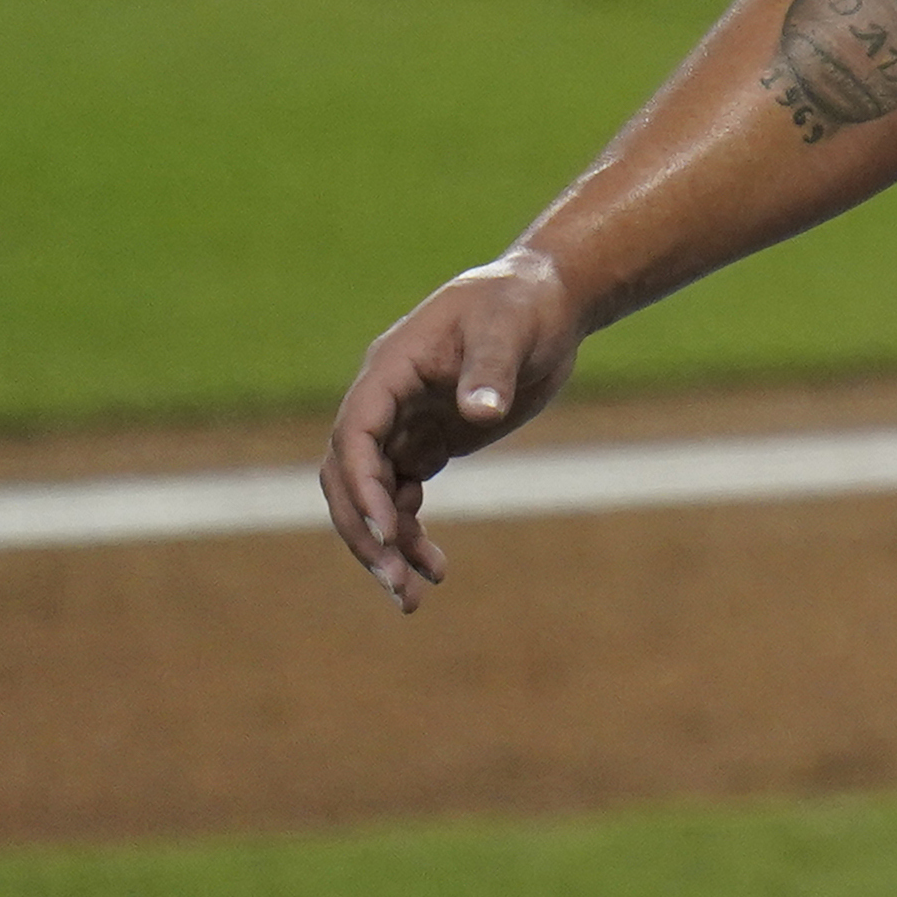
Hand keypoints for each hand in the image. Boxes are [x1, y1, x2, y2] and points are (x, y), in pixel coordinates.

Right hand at [320, 252, 585, 611]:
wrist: (546, 300)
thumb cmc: (522, 303)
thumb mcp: (510, 328)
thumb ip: (492, 369)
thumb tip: (479, 412)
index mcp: (390, 369)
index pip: (355, 434)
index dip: (361, 485)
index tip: (386, 531)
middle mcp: (385, 402)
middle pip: (350, 476)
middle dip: (365, 533)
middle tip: (396, 584)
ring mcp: (403, 424)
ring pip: (372, 496)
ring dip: (385, 546)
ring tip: (412, 596)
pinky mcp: (429, 442)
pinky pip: (401, 497)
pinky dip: (409, 534)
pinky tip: (433, 568)